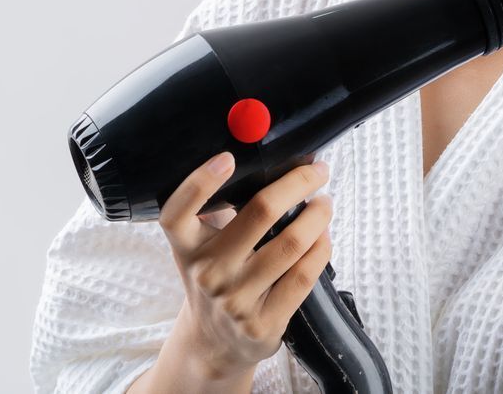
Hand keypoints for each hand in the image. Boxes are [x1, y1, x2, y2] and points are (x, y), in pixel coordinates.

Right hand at [157, 153, 333, 381]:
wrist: (213, 344)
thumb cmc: (216, 276)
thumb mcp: (202, 245)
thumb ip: (222, 209)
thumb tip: (276, 163)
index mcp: (186, 246)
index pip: (178, 212)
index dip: (200, 182)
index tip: (228, 157)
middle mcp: (207, 272)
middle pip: (260, 212)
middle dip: (297, 183)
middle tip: (317, 171)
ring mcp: (235, 301)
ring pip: (291, 243)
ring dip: (318, 215)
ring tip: (325, 203)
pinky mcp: (262, 323)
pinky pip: (303, 276)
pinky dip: (321, 249)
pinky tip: (324, 236)